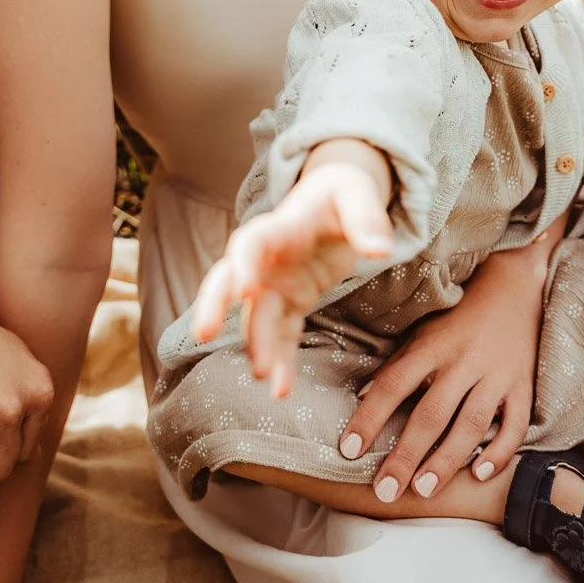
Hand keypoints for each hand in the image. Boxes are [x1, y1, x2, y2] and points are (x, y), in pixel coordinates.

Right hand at [191, 140, 392, 396]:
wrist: (335, 201)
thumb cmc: (343, 193)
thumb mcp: (358, 195)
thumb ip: (367, 220)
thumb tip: (380, 251)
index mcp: (280, 226)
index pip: (252, 241)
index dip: (243, 262)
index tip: (245, 288)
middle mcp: (268, 258)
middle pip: (228, 280)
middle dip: (214, 306)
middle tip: (203, 334)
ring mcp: (275, 283)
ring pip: (254, 316)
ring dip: (256, 344)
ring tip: (264, 376)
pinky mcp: (289, 302)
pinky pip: (279, 334)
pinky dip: (279, 359)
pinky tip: (282, 389)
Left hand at [341, 215, 567, 501]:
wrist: (516, 285)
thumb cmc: (459, 315)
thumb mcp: (423, 331)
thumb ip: (398, 365)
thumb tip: (363, 397)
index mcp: (433, 345)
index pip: (394, 384)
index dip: (370, 417)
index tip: (349, 449)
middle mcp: (464, 360)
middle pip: (432, 413)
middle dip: (406, 455)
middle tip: (385, 491)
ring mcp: (497, 375)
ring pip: (472, 423)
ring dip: (447, 459)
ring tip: (423, 490)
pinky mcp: (523, 386)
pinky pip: (515, 424)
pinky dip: (499, 451)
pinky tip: (480, 473)